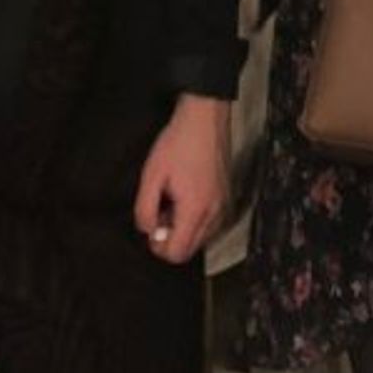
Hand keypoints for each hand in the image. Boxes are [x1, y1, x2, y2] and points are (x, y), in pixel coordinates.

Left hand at [134, 94, 232, 263]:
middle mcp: (214, 214)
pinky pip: (210, 224)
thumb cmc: (178, 143)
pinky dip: (196, 220)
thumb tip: (147, 230)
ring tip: (172, 201)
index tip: (151, 225)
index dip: (158, 247)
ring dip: (183, 230)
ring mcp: (224, 206)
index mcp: (195, 210)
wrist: (205, 118)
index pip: (177, 253)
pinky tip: (186, 196)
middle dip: (171, 239)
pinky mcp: (228, 198)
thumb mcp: (151, 175)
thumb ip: (145, 209)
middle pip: (190, 250)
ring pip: (201, 239)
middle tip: (160, 211)